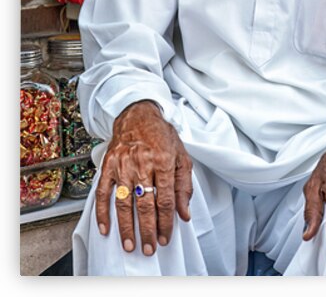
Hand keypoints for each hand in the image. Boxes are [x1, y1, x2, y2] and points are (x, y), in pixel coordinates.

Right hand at [95, 100, 192, 255]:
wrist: (138, 115)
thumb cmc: (161, 136)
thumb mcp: (181, 156)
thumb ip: (184, 185)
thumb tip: (184, 213)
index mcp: (163, 161)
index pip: (165, 198)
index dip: (166, 221)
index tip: (165, 237)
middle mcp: (142, 163)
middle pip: (145, 204)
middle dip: (148, 230)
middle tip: (149, 248)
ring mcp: (123, 165)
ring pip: (124, 202)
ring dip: (126, 227)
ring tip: (130, 245)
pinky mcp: (108, 165)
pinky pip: (103, 192)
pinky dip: (102, 212)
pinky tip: (105, 228)